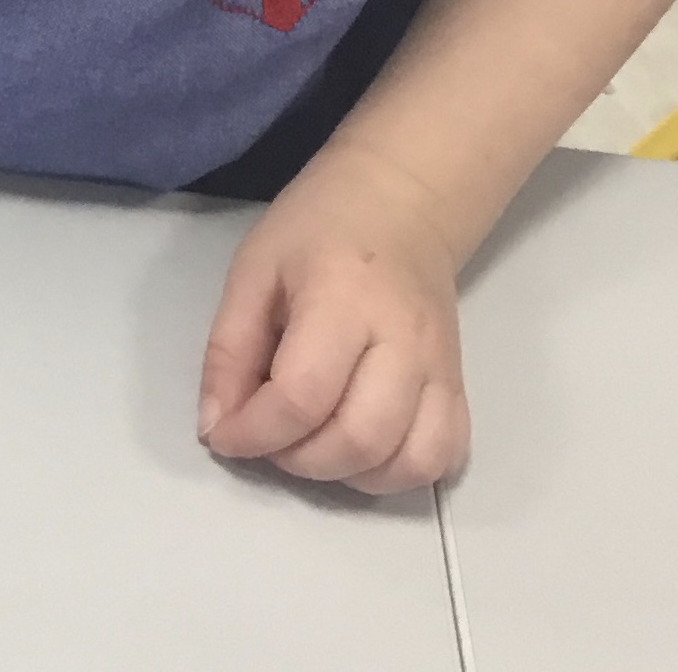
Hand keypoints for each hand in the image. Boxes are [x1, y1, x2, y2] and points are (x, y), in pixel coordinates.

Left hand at [198, 141, 469, 494]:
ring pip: (407, 462)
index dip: (254, 432)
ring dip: (347, 474)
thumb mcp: (254, 268)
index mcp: (343, 296)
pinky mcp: (460, 385)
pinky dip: (398, 473)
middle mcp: (403, 338)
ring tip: (312, 441)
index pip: (302, 395)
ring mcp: (441, 366)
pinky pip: (442, 458)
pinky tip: (361, 448)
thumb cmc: (317, 228)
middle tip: (270, 434)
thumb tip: (217, 426)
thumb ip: (229, 348)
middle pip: (358, 438)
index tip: (224, 433)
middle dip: (298, 460)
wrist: (400, 201)